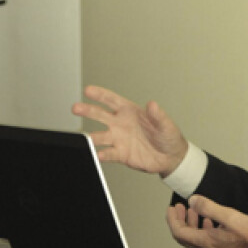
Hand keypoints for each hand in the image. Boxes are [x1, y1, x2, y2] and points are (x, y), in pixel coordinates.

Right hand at [71, 85, 186, 176]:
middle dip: (87, 110)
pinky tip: (97, 154)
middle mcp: (120, 124)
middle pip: (100, 115)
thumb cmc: (168, 136)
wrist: (171, 157)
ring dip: (91, 137)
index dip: (100, 94)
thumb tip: (152, 104)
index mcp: (130, 111)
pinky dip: (102, 154)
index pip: (112, 100)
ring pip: (100, 136)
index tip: (88, 90)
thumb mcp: (166, 124)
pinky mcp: (121, 154)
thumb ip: (158, 115)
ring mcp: (119, 139)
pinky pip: (108, 153)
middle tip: (76, 107)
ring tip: (84, 138)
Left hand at [166, 195, 247, 247]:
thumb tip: (193, 200)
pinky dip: (201, 230)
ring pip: (195, 240)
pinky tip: (209, 222)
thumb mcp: (229, 216)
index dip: (172, 219)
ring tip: (194, 211)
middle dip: (180, 220)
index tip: (171, 209)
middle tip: (180, 208)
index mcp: (205, 242)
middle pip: (185, 237)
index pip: (179, 232)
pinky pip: (204, 243)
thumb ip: (209, 207)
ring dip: (191, 224)